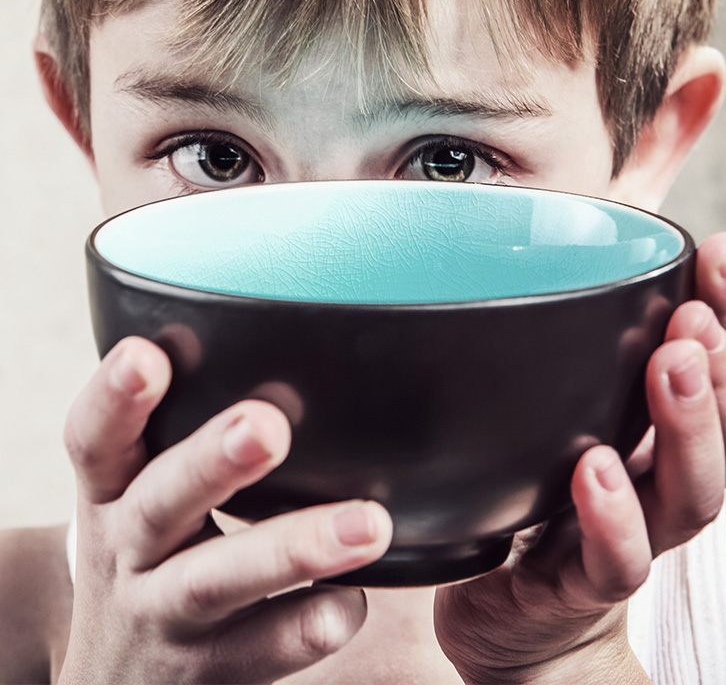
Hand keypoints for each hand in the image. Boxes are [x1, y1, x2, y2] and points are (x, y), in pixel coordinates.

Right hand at [58, 337, 392, 683]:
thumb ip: (180, 434)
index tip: (146, 354)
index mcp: (111, 493)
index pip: (95, 440)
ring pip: (217, 582)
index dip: (115, 397)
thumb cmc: (147, 555)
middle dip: (210, 462)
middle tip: (265, 426)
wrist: (116, 680)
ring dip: (293, 548)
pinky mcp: (208, 671)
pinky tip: (352, 601)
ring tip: (367, 524)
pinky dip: (312, 622)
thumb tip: (270, 338)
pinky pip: (264, 649)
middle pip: (161, 502)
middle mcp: (128, 551)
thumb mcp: (136, 493)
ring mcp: (165, 616)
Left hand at [434, 232, 725, 683]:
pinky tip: (598, 468)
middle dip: (719, 373)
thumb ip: (571, 355)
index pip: (722, 375)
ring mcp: (633, 537)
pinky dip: (613, 516)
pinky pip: (615, 560)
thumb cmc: (540, 501)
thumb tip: (563, 259)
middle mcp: (661, 486)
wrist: (514, 613)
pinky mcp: (581, 584)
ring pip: (689, 495)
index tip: (715, 249)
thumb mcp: (560, 415)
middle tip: (694, 318)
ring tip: (669, 365)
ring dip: (686, 427)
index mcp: (662, 439)